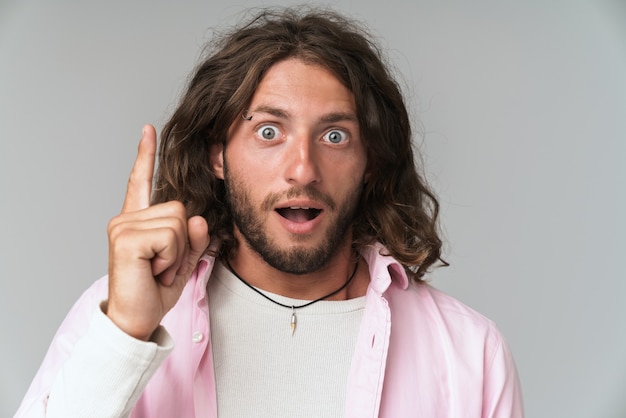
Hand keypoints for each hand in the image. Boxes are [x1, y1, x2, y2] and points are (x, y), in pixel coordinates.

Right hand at [106, 125, 209, 339]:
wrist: (136, 320)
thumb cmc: (154, 290)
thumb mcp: (183, 261)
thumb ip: (195, 238)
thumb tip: (200, 219)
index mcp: (138, 221)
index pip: (141, 182)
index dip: (146, 156)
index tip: (148, 130)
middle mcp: (126, 218)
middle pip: (180, 209)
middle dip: (183, 244)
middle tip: (163, 266)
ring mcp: (123, 226)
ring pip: (179, 223)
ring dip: (178, 254)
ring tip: (157, 270)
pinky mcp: (127, 237)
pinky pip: (172, 237)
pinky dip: (172, 259)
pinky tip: (153, 271)